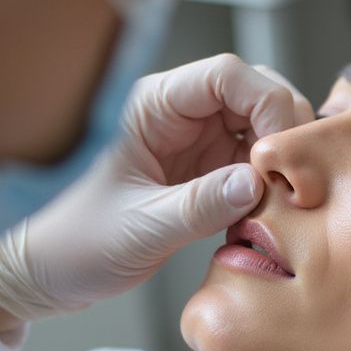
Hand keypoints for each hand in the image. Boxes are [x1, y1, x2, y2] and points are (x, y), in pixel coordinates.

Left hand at [0, 55, 312, 323]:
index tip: (277, 152)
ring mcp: (203, 143)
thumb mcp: (142, 228)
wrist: (59, 274)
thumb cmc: (81, 244)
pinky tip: (274, 210)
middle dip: (283, 128)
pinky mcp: (216, 172)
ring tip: (283, 197)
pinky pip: (261, 163)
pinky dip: (276, 182)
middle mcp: (184, 115)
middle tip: (291, 177)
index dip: (265, 102)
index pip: (227, 75)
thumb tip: (255, 183)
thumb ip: (199, 205)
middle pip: (257, 93)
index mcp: (154, 106)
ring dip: (283, 157)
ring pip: (267, 126)